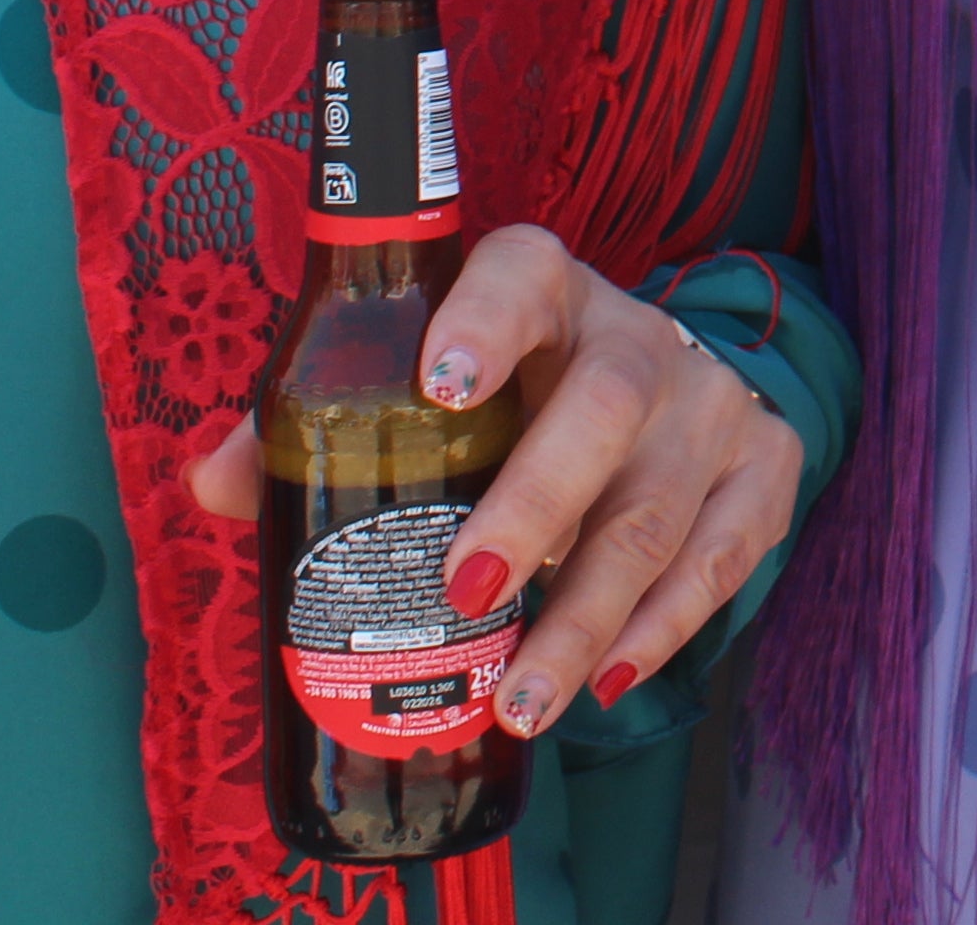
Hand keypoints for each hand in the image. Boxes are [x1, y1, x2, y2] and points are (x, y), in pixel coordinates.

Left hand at [188, 224, 801, 735]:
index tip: (438, 382)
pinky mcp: (764, 470)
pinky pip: (720, 560)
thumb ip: (319, 421)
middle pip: (603, 409)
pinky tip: (604, 682)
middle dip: (535, 506)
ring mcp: (712, 405)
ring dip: (585, 616)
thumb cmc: (517, 388)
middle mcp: (640, 336)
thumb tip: (211, 482)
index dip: (484, 321)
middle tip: (468, 591)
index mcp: (546, 290)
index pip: (520, 276)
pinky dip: (660, 630)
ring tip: (520, 699)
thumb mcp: (431, 375)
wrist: (672, 381)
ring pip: (656, 511)